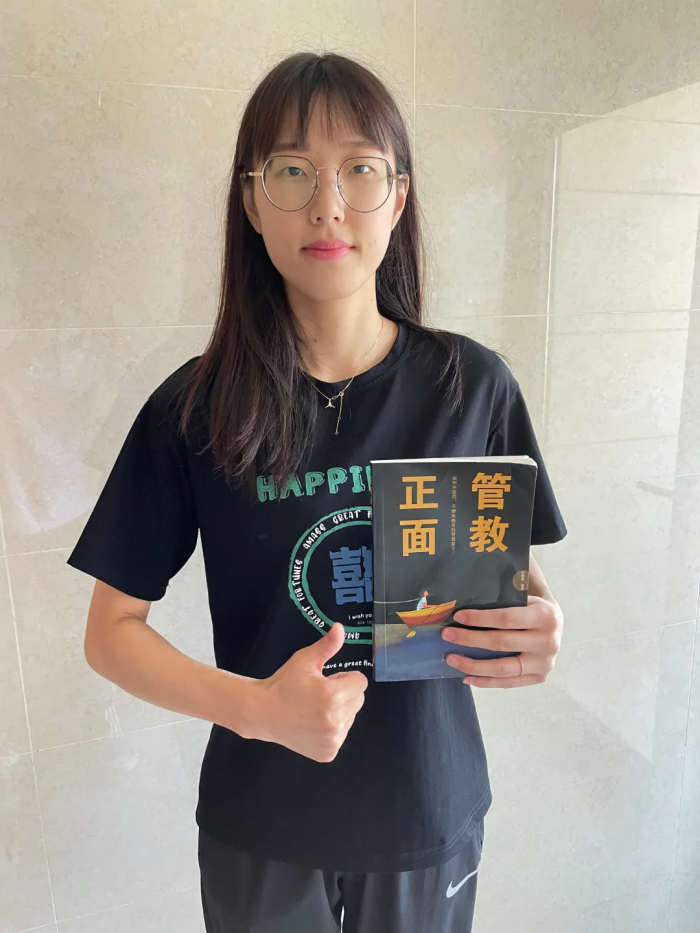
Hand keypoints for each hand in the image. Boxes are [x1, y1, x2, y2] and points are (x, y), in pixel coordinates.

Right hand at [255, 623, 367, 761]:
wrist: (263, 713)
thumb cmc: (284, 684)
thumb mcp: (304, 661)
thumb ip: (326, 646)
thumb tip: (340, 628)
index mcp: (332, 696)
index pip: (360, 682)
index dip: (344, 678)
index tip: (328, 680)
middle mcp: (335, 720)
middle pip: (358, 700)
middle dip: (344, 694)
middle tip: (320, 694)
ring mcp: (332, 739)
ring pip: (351, 717)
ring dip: (340, 711)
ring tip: (315, 709)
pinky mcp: (329, 752)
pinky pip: (342, 734)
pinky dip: (332, 729)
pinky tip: (314, 724)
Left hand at [441, 595, 563, 687]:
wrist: (556, 623)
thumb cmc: (532, 605)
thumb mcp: (525, 593)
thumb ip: (504, 593)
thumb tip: (465, 593)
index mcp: (545, 615)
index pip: (507, 618)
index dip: (480, 618)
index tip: (457, 616)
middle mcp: (548, 641)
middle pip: (501, 643)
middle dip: (470, 639)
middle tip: (446, 635)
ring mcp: (545, 662)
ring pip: (503, 668)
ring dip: (473, 665)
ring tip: (451, 659)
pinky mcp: (540, 677)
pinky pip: (508, 683)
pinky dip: (486, 681)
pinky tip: (467, 677)